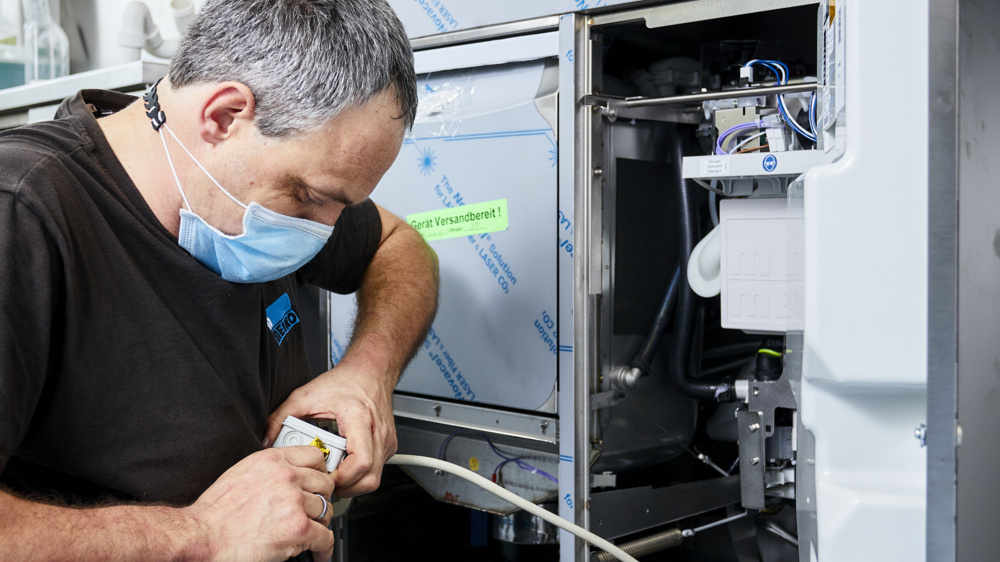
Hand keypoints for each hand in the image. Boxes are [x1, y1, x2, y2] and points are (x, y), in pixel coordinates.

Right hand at [183, 446, 335, 561]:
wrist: (203, 537)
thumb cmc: (215, 512)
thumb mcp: (242, 473)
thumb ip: (269, 470)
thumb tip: (288, 476)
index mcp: (272, 461)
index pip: (314, 456)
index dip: (320, 471)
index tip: (320, 480)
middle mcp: (286, 477)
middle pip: (324, 483)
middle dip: (322, 498)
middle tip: (316, 509)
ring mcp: (293, 502)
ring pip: (325, 510)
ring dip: (320, 523)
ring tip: (313, 531)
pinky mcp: (298, 528)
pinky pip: (324, 536)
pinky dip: (323, 547)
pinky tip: (318, 551)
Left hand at [264, 364, 396, 497]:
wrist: (370, 372)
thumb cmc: (345, 382)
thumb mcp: (306, 395)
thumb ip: (282, 417)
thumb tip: (266, 440)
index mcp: (358, 418)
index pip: (360, 462)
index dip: (341, 478)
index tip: (323, 476)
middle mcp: (377, 432)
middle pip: (369, 478)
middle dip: (345, 487)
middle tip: (326, 480)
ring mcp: (386, 440)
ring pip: (374, 479)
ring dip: (353, 484)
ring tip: (334, 474)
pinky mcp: (388, 445)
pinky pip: (376, 470)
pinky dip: (360, 474)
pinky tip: (345, 464)